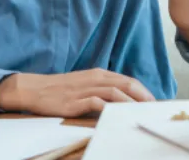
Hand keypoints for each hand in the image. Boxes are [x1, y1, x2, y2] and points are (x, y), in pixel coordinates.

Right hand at [0, 69, 154, 116]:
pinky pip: (95, 102)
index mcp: (99, 74)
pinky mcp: (74, 101)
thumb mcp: (85, 83)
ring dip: (130, 102)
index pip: (127, 81)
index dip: (143, 91)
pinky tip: (117, 115)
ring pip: (114, 92)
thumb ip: (103, 88)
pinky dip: (108, 107)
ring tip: (140, 112)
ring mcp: (84, 89)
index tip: (153, 102)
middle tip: (153, 108)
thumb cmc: (62, 88)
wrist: (35, 89)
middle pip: (125, 84)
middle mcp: (94, 79)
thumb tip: (123, 98)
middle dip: (142, 96)